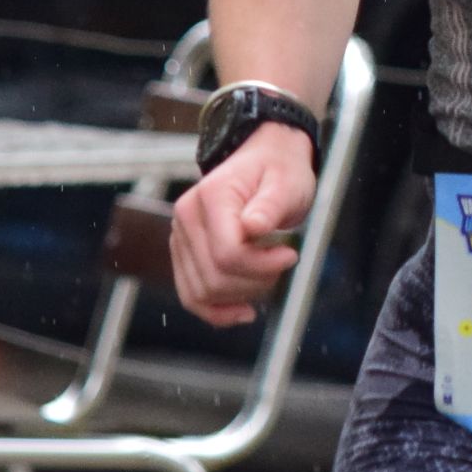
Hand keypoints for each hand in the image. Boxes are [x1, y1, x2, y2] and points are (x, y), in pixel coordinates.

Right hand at [166, 123, 314, 325]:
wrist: (266, 159)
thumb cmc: (280, 170)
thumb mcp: (287, 182)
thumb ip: (271, 205)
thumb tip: (253, 227)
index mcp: (210, 196)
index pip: (227, 253)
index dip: (262, 266)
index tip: (291, 255)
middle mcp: (186, 217)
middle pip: (214, 277)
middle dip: (255, 282)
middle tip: (283, 262)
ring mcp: (181, 236)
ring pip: (202, 292)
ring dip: (241, 295)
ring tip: (268, 275)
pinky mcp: (184, 253)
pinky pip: (192, 295)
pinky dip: (216, 311)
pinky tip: (242, 312)